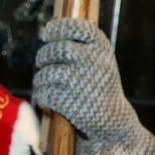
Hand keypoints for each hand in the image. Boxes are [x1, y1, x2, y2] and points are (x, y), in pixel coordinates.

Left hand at [31, 18, 154, 154]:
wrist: (113, 128)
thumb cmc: (101, 94)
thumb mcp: (98, 65)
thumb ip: (80, 49)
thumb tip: (49, 32)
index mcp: (101, 48)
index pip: (75, 26)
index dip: (57, 28)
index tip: (47, 34)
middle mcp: (92, 59)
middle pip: (52, 50)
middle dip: (44, 60)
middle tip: (47, 70)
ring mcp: (80, 79)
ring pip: (44, 73)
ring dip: (41, 83)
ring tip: (49, 90)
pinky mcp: (69, 99)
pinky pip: (43, 93)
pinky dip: (42, 99)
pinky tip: (48, 104)